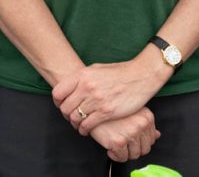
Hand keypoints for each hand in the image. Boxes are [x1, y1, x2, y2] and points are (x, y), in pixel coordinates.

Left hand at [52, 51, 169, 133]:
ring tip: (79, 124)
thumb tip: (70, 87)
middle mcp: (87, 87)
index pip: (58, 92)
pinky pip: (87, 125)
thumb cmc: (120, 72)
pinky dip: (84, 130)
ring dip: (75, 124)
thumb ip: (82, 78)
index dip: (58, 102)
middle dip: (66, 115)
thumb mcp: (97, 69)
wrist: (141, 75)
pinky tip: (86, 129)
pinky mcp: (106, 111)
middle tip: (71, 117)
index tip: (61, 106)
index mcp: (83, 75)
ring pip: (75, 118)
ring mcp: (96, 99)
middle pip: (65, 107)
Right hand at [88, 107, 159, 162]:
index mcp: (147, 117)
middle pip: (144, 149)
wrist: (91, 108)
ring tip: (116, 145)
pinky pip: (122, 158)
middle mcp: (141, 125)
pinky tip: (110, 148)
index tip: (131, 140)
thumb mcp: (132, 111)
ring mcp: (131, 133)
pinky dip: (115, 156)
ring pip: (134, 155)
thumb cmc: (111, 108)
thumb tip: (157, 135)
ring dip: (125, 153)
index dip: (140, 142)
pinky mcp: (119, 141)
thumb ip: (145, 123)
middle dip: (134, 149)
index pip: (151, 139)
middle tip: (123, 144)